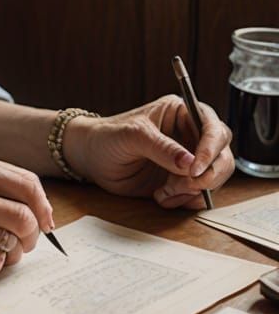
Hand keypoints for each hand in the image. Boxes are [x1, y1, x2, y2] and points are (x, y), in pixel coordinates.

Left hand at [62, 95, 233, 208]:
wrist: (92, 158)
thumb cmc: (108, 136)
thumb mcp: (132, 136)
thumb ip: (161, 148)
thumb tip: (190, 163)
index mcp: (181, 112)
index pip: (213, 127)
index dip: (211, 148)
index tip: (196, 168)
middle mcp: (190, 135)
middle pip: (222, 156)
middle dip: (208, 175)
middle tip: (183, 185)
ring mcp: (188, 160)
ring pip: (214, 178)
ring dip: (193, 191)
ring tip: (164, 191)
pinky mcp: (182, 181)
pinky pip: (199, 196)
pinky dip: (185, 201)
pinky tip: (161, 196)